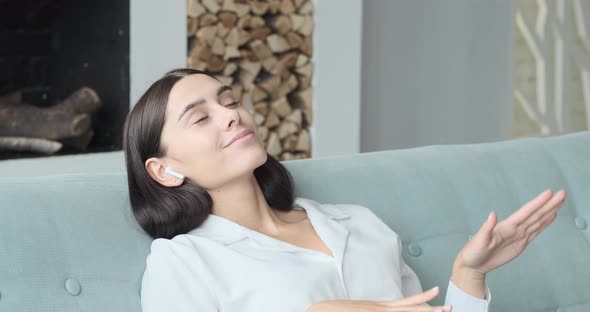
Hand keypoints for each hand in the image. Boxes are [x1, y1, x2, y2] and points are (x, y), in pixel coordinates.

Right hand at [306, 286, 452, 311]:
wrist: (321, 310)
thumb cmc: (335, 310)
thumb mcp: (358, 309)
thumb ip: (371, 309)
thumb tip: (380, 309)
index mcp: (379, 306)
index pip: (405, 302)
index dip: (421, 298)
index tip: (436, 294)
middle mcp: (381, 310)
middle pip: (411, 309)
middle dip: (431, 310)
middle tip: (450, 307)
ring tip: (444, 311)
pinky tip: (421, 311)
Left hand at [455, 189, 566, 274]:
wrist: (473, 264)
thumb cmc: (473, 252)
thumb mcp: (478, 241)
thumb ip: (486, 228)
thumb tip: (492, 214)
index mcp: (506, 226)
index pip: (525, 212)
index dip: (537, 203)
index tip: (549, 193)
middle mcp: (514, 228)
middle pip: (535, 214)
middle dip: (549, 204)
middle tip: (562, 193)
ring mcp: (518, 235)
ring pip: (538, 221)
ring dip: (549, 211)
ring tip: (560, 201)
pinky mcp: (521, 244)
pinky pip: (535, 231)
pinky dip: (544, 224)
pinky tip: (551, 216)